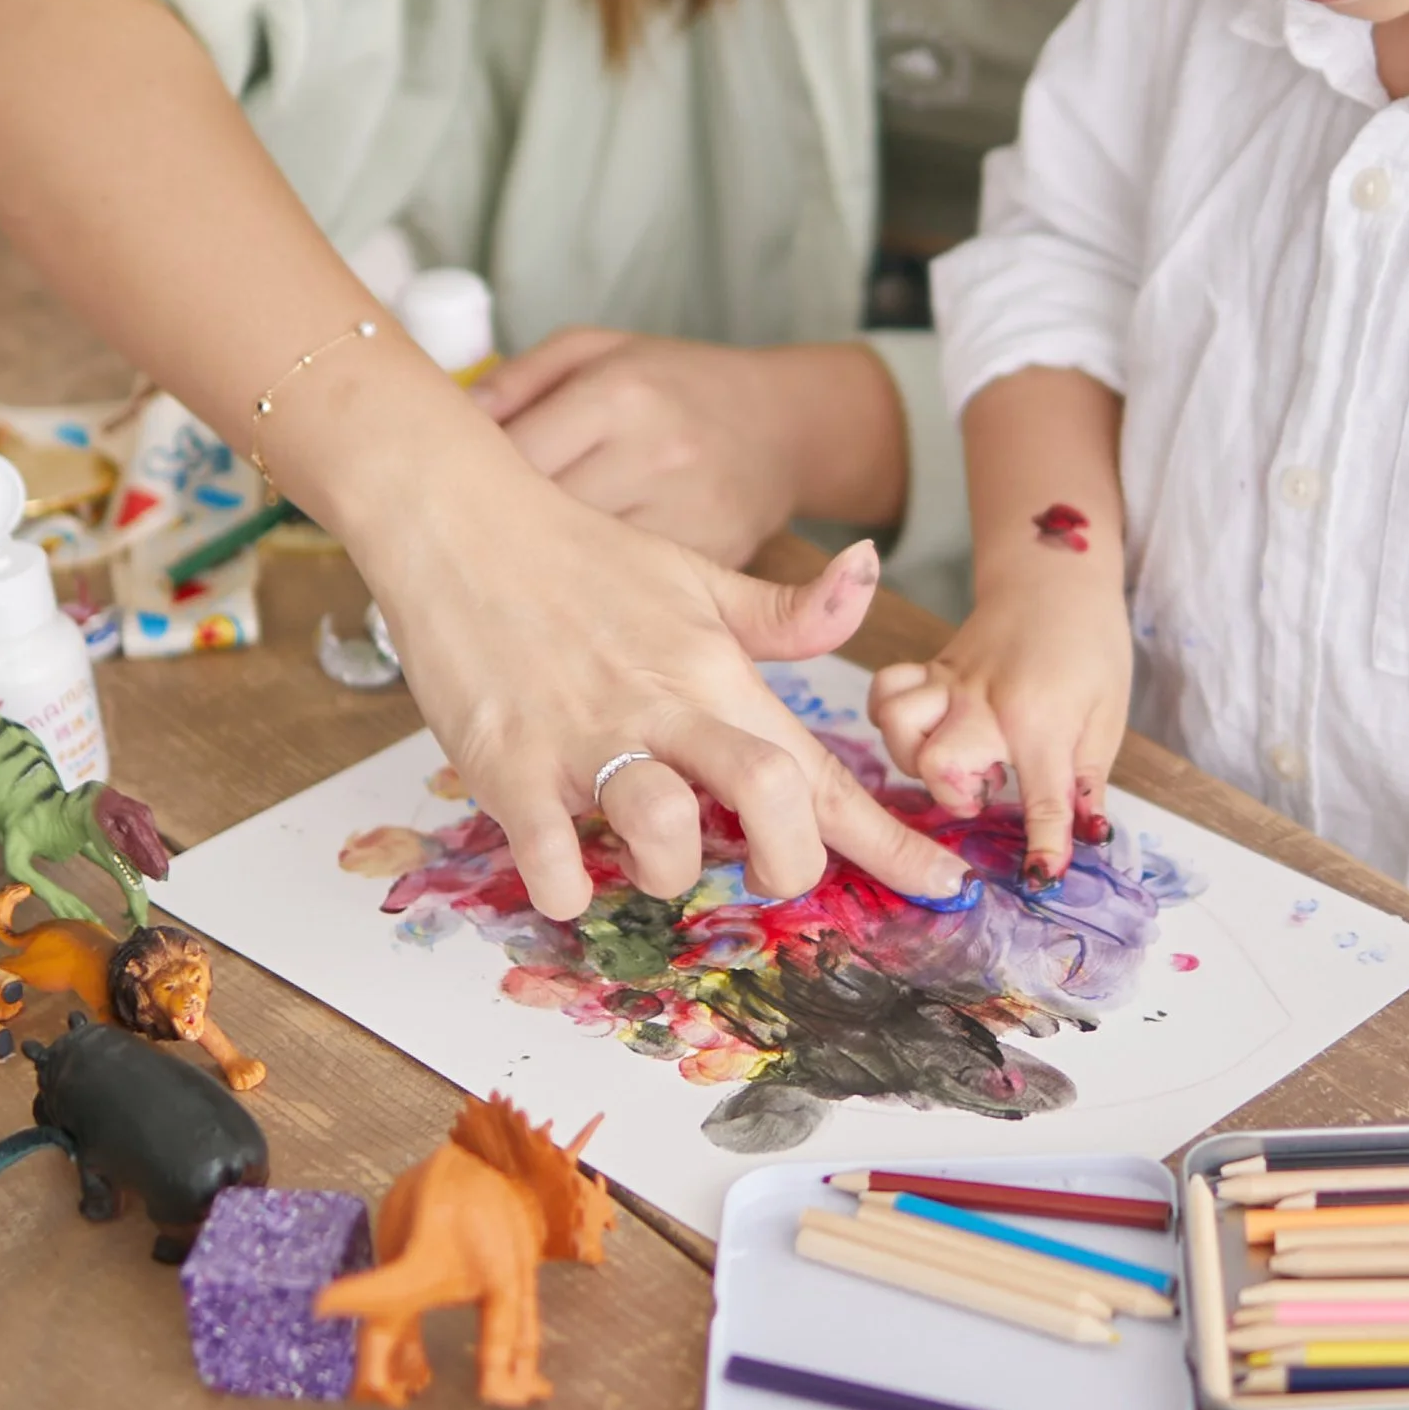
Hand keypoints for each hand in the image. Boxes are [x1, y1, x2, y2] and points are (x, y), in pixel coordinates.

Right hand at [353, 435, 965, 921]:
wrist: (464, 522)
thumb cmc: (581, 560)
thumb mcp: (697, 577)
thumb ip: (786, 610)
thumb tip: (868, 570)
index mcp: (717, 674)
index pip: (821, 769)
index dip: (890, 840)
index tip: (944, 887)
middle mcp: (665, 709)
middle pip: (769, 799)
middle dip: (786, 867)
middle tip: (765, 876)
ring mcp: (586, 739)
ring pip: (665, 833)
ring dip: (669, 873)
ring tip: (651, 857)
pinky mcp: (509, 764)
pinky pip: (550, 858)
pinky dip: (565, 887)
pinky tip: (564, 871)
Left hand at [476, 326, 905, 563]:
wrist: (781, 424)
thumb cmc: (672, 384)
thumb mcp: (596, 351)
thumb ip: (517, 379)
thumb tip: (446, 421)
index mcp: (619, 393)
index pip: (512, 452)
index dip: (463, 482)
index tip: (434, 496)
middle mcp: (655, 455)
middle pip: (541, 518)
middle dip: (491, 537)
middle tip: (451, 547)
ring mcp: (688, 515)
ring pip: (582, 569)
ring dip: (537, 577)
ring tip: (500, 577)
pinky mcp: (713, 565)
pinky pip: (631, 594)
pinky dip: (590, 597)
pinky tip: (563, 593)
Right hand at [870, 572, 1134, 879]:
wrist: (1058, 580)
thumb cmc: (1092, 648)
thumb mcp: (1107, 716)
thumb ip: (1088, 780)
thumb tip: (1089, 837)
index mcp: (1041, 720)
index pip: (1043, 799)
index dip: (1044, 847)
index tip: (1039, 881)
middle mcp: (985, 704)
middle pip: (937, 764)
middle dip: (954, 794)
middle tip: (986, 786)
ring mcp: (951, 685)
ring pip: (898, 726)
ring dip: (915, 757)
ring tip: (955, 759)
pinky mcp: (932, 672)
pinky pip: (885, 692)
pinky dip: (889, 716)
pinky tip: (922, 729)